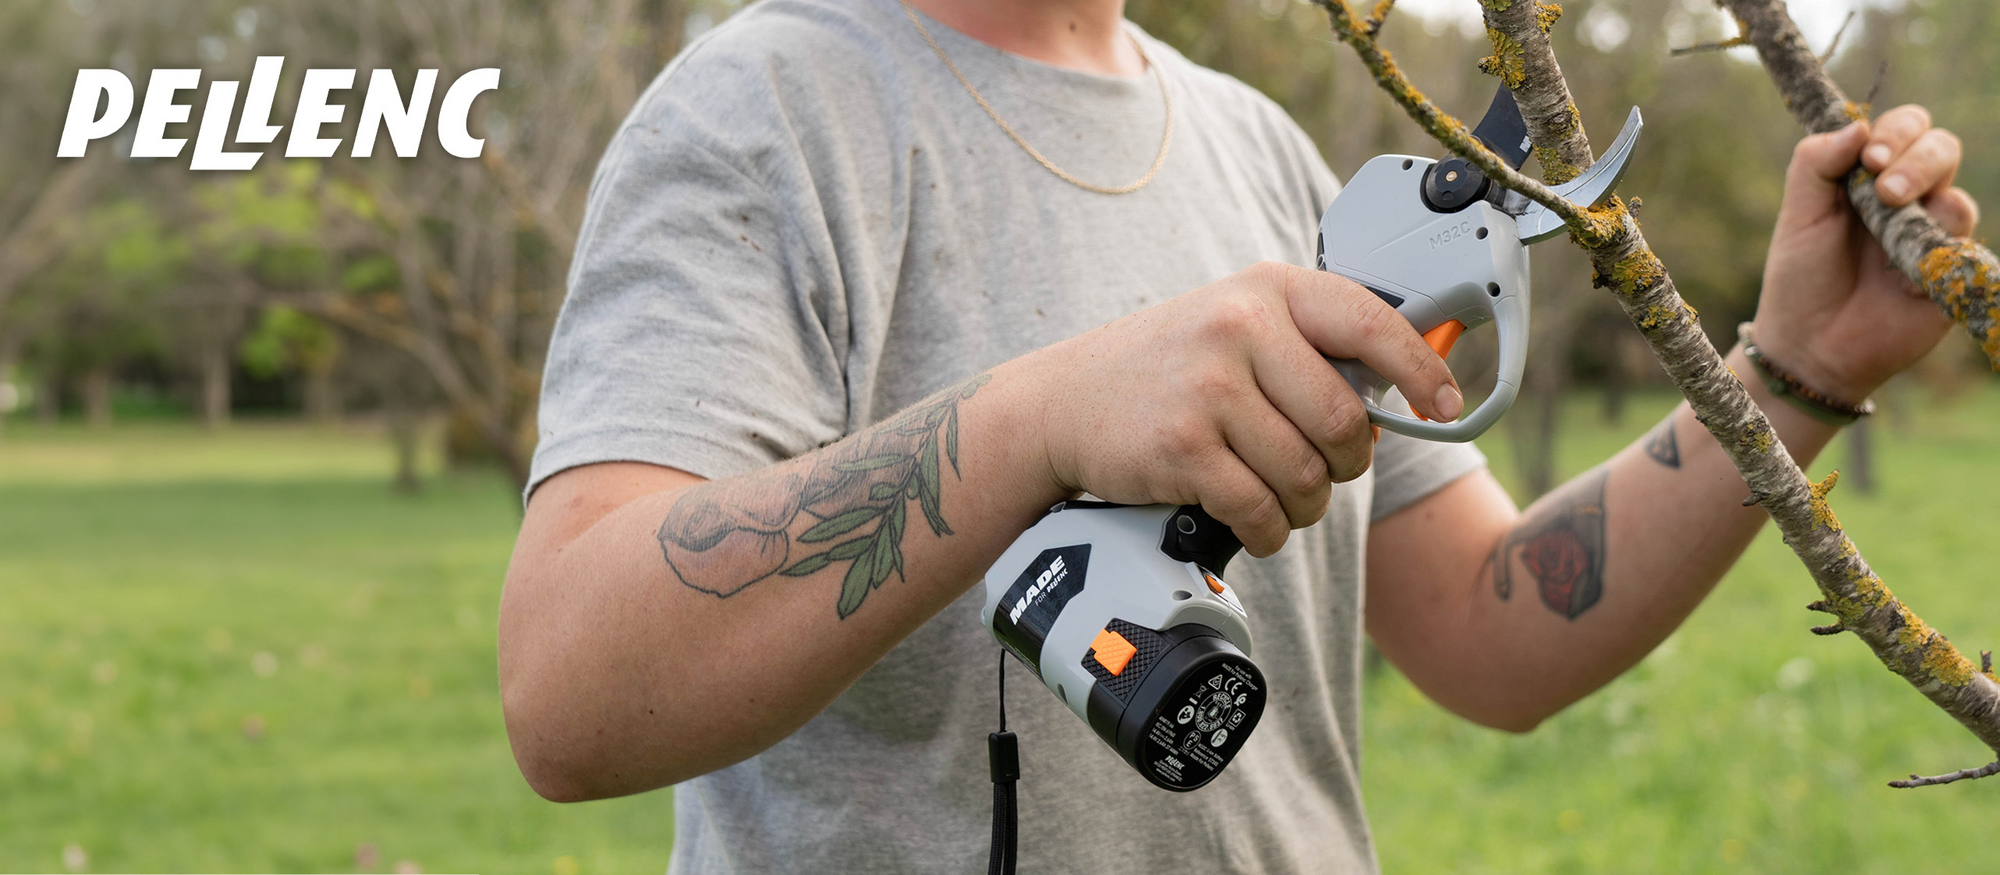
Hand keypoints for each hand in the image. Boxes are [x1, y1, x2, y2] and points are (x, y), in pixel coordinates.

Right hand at [1016, 261, 1461, 556]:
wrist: (1061, 404)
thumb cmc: (1164, 369)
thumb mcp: (1233, 324)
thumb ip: (1309, 344)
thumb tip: (1406, 393)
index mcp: (1266, 290)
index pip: (1374, 324)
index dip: (1424, 372)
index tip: (1446, 407)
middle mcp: (1239, 328)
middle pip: (1346, 422)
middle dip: (1346, 466)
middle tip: (1322, 470)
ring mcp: (1209, 387)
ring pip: (1307, 475)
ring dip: (1304, 505)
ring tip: (1277, 496)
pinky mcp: (1183, 446)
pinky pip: (1262, 509)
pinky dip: (1268, 530)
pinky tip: (1252, 521)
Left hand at [1753, 105, 1979, 401]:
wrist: (1811, 346)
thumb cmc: (1801, 278)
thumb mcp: (1798, 217)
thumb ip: (1815, 165)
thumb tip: (1857, 125)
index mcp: (1870, 176)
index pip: (1904, 127)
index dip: (1896, 132)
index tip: (1870, 158)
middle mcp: (1910, 197)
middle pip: (1942, 148)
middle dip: (1917, 161)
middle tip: (1886, 192)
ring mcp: (1934, 233)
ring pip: (1956, 198)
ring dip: (1926, 207)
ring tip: (1891, 226)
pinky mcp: (1950, 271)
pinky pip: (1962, 249)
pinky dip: (1932, 258)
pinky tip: (1901, 283)